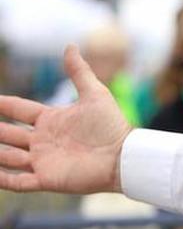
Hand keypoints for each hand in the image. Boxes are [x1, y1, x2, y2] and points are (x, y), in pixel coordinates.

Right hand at [0, 45, 131, 193]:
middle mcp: (43, 140)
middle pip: (7, 134)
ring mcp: (43, 160)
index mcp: (51, 120)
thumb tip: (70, 45)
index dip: (2, 104)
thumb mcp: (94, 94)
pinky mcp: (47, 179)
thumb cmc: (111, 125)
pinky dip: (3, 179)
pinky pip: (18, 182)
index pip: (18, 109)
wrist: (123, 156)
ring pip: (8, 157)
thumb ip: (79, 71)